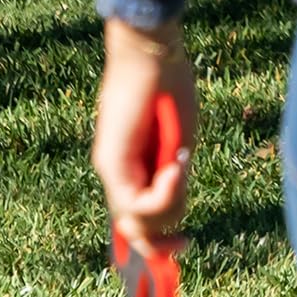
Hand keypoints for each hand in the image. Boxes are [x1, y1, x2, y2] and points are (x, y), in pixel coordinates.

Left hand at [94, 17, 196, 250]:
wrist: (151, 51)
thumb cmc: (171, 82)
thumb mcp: (180, 135)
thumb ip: (176, 167)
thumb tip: (176, 196)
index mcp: (135, 165)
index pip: (139, 215)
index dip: (159, 237)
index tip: (184, 244)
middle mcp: (117, 172)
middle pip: (134, 227)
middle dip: (160, 241)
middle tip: (184, 243)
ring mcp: (112, 168)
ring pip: (135, 219)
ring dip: (169, 205)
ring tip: (183, 170)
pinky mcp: (112, 161)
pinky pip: (134, 201)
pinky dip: (162, 193)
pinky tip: (176, 169)